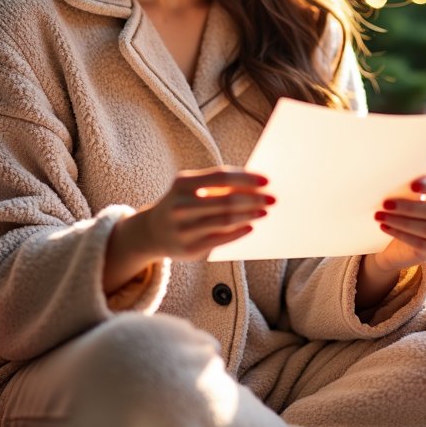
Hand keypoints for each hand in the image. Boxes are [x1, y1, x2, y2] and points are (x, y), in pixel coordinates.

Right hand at [105, 167, 272, 289]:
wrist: (152, 232)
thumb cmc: (183, 203)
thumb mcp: (191, 188)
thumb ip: (218, 185)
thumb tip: (255, 185)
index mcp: (182, 183)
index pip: (221, 177)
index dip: (246, 178)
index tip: (267, 180)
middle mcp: (180, 205)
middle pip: (226, 201)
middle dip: (254, 199)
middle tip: (273, 199)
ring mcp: (183, 229)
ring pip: (225, 221)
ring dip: (250, 215)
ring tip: (264, 212)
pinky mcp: (189, 249)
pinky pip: (220, 240)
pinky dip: (239, 232)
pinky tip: (251, 226)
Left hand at [368, 174, 425, 275]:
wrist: (398, 237)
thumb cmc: (402, 206)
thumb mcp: (404, 193)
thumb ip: (403, 186)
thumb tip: (385, 180)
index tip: (411, 186)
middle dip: (408, 208)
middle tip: (385, 204)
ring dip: (401, 223)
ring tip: (380, 217)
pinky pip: (421, 243)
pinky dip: (401, 235)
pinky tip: (385, 228)